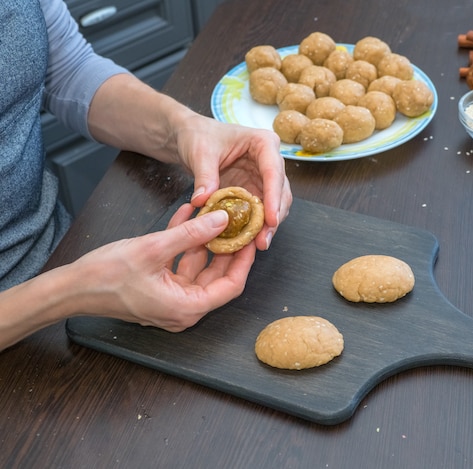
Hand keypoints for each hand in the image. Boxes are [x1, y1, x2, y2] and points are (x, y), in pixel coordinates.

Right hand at [73, 204, 256, 331]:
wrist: (71, 289)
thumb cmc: (106, 277)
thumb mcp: (153, 248)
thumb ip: (191, 234)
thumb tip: (221, 220)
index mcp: (187, 307)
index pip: (230, 286)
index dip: (244, 261)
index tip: (251, 238)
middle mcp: (183, 309)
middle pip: (217, 276)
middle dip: (226, 247)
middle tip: (236, 223)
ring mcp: (171, 301)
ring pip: (198, 268)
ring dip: (202, 241)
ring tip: (210, 213)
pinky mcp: (160, 291)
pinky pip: (180, 266)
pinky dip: (183, 245)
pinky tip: (186, 218)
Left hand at [171, 115, 291, 250]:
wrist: (191, 138)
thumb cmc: (199, 136)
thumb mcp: (200, 153)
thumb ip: (204, 176)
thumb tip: (203, 202)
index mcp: (264, 143)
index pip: (273, 172)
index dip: (274, 197)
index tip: (271, 219)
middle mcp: (270, 161)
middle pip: (281, 192)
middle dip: (274, 217)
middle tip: (263, 240)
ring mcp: (263, 178)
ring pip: (275, 205)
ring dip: (268, 226)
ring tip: (258, 244)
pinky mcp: (255, 191)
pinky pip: (260, 211)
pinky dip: (255, 226)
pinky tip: (249, 240)